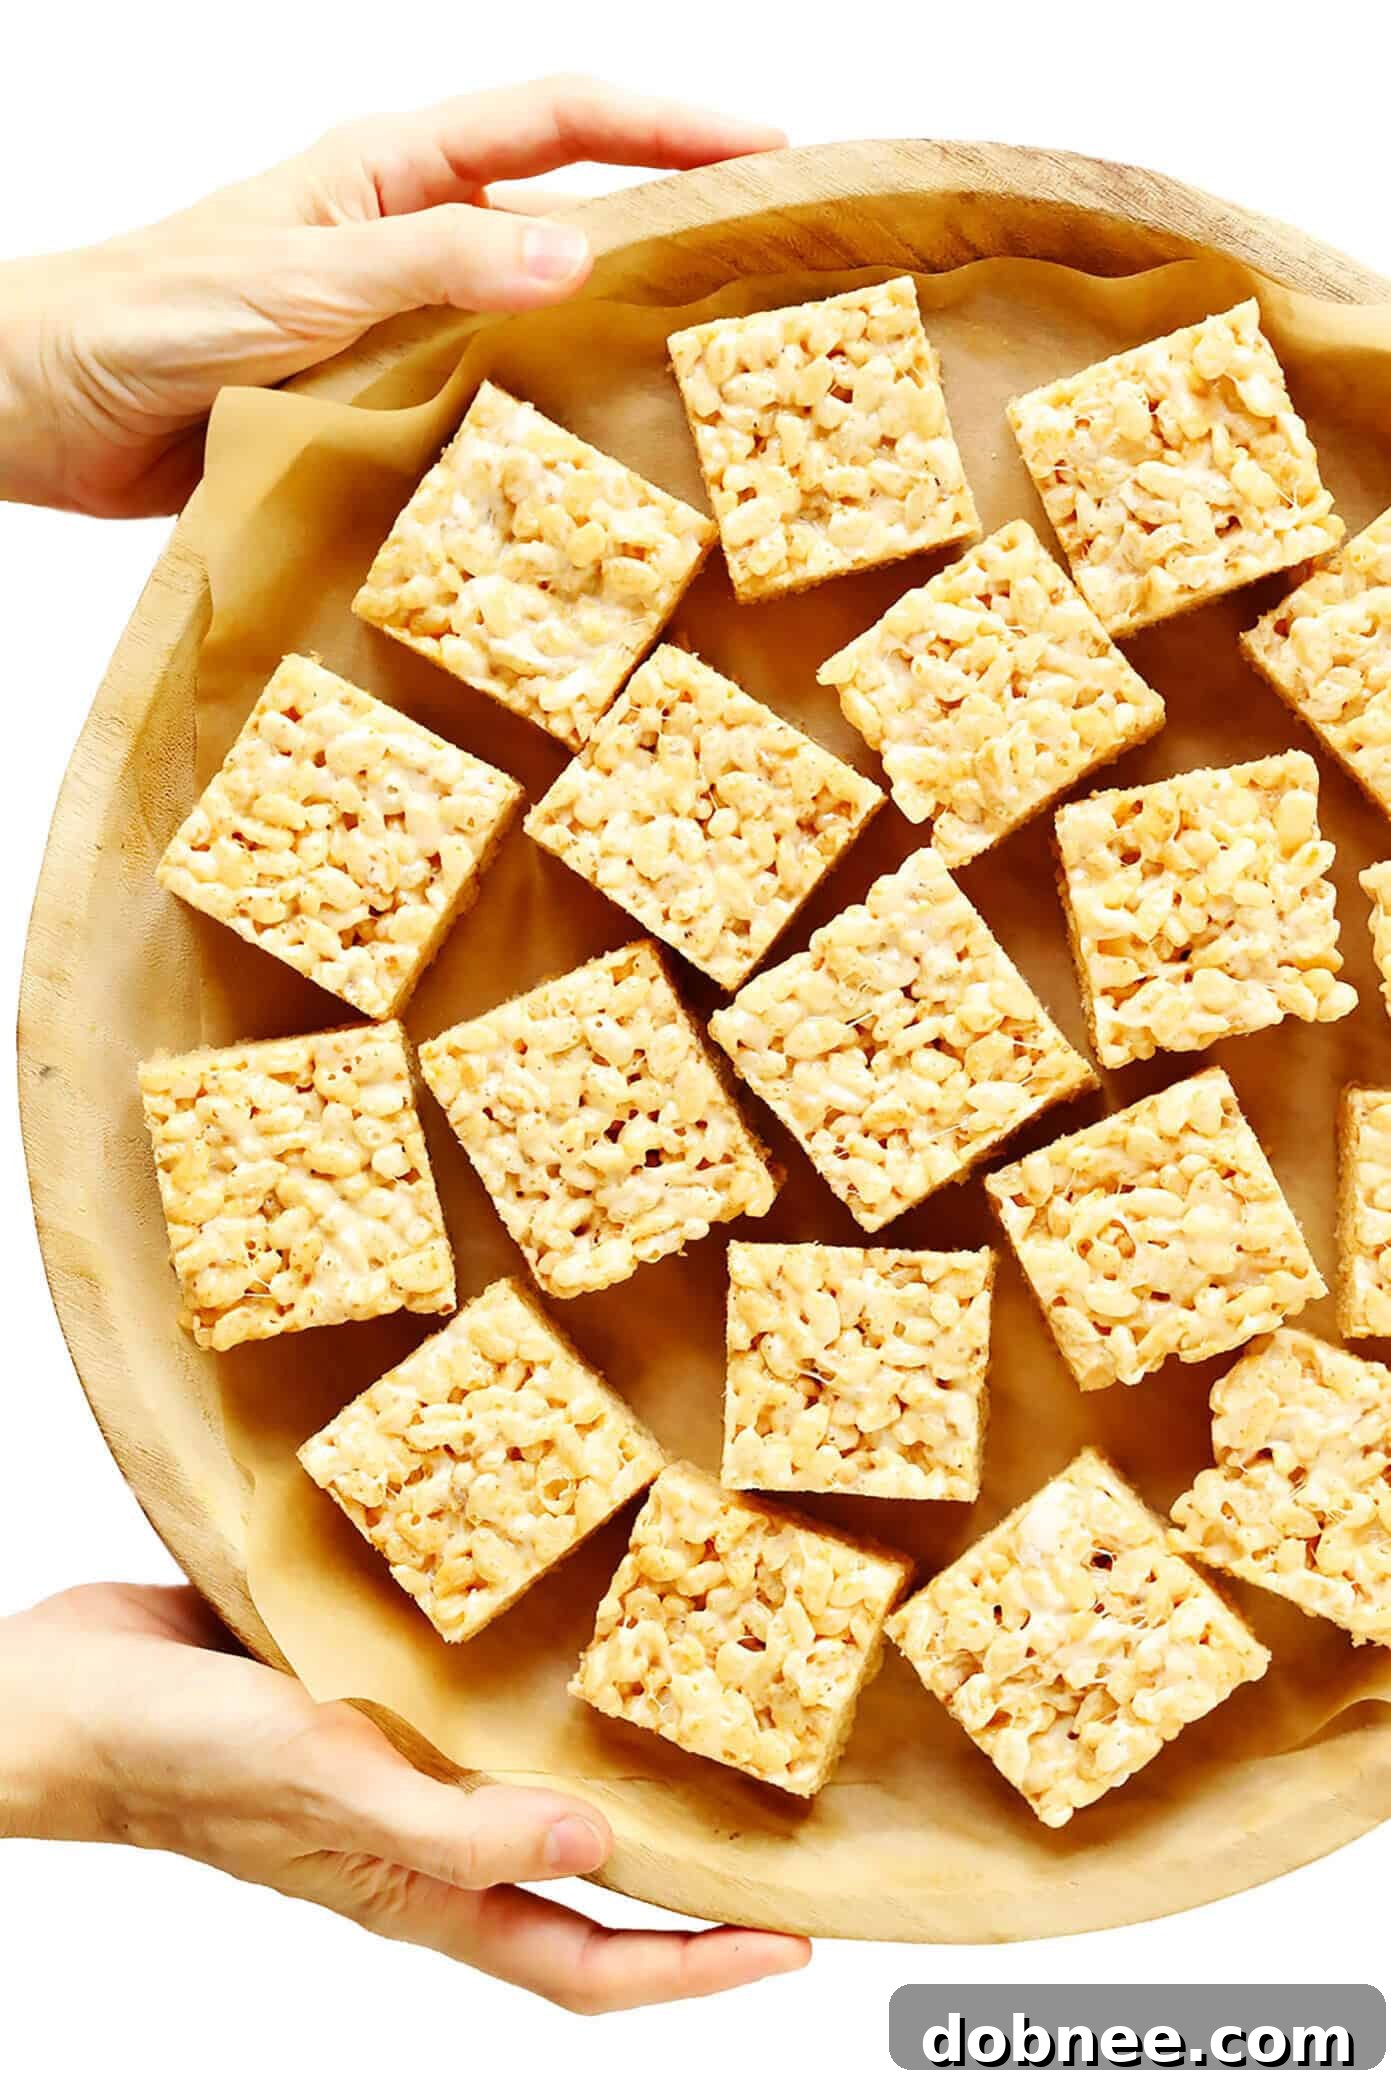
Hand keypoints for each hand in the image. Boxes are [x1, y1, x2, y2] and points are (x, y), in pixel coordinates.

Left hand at [0, 76, 782, 517]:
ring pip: (539, 317)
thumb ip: (437, 265)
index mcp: (395, 170)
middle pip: (572, 209)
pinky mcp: (384, 404)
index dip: (667, 124)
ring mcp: (405, 323)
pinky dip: (543, 427)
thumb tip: (580, 254)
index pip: (560, 120)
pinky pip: (488, 407)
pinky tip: (594, 466)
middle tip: (775, 265)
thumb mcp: (306, 276)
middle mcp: (413, 237)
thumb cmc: (151, 312)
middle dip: (674, 221)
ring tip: (714, 375)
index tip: (766, 146)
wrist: (53, 405)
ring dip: (617, 336)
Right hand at [0, 1583, 808, 2010]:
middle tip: (779, 1829)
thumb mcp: (329, 1789)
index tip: (790, 1949)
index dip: (691, 1970)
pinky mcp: (376, 1695)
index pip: (584, 1964)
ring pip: (535, 1787)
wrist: (76, 1691)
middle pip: (580, 1885)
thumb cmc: (184, 1758)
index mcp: (423, 1889)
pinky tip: (574, 1621)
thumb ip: (454, 1829)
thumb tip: (595, 1852)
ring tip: (708, 1710)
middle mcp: (428, 1837)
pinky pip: (478, 1705)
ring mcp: (403, 1766)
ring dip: (615, 1769)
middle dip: (680, 1879)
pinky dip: (537, 1684)